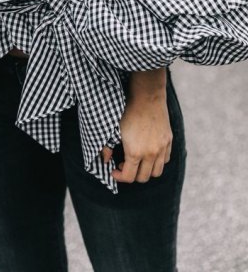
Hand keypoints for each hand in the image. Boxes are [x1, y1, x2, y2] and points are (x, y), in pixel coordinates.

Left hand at [101, 68, 172, 182]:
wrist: (146, 96)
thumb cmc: (127, 111)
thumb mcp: (113, 128)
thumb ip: (106, 146)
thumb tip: (105, 160)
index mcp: (134, 152)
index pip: (128, 177)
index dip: (119, 177)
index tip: (114, 171)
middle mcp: (150, 154)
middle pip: (143, 178)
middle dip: (132, 175)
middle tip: (124, 164)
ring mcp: (162, 148)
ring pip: (156, 172)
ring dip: (146, 171)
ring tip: (137, 160)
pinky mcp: (169, 140)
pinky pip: (165, 160)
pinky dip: (157, 161)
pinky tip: (148, 152)